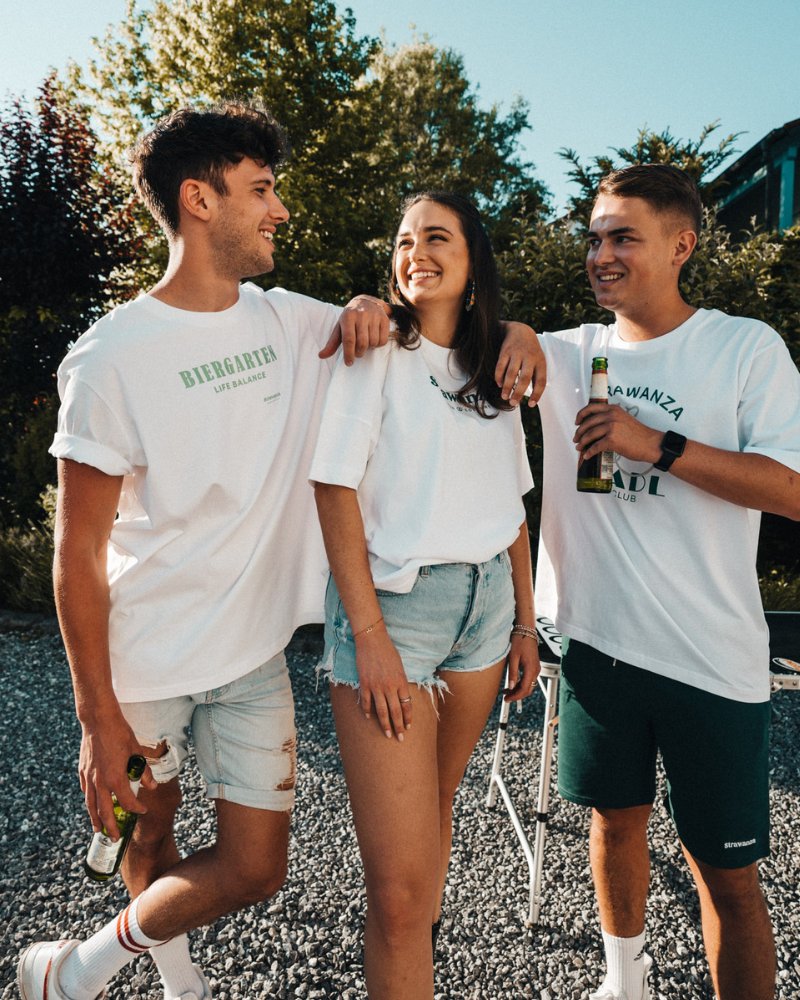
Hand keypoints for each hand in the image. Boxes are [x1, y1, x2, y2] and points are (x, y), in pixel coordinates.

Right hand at [79, 719, 155, 836]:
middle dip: (110, 827)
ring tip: (98, 830)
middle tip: (114, 838)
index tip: (143, 810)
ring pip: (91, 804)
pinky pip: (85, 790)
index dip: (137, 808)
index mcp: (116, 778)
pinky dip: (88, 800)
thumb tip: (152, 786)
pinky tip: (91, 804)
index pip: (127, 802)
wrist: (98, 720)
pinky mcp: (82, 771)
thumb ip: (144, 771)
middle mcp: (101, 782)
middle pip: (105, 811)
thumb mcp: (137, 751)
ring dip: (95, 819)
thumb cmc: (120, 734)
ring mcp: (89, 777)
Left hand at [318, 295, 390, 364]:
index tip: (349, 363)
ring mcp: (374, 316)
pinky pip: (383, 340)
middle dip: (359, 353)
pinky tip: (373, 339)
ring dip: (369, 348)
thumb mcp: (340, 327)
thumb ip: (332, 343)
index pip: (349, 339)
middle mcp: (361, 315)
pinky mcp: (384, 319)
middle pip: (362, 343)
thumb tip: (321, 356)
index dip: (349, 353)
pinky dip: (378, 344)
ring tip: (365, 343)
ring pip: (373, 342)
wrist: (366, 301)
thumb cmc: (350, 318)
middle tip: (357, 353)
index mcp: (348, 316)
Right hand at [355, 629, 412, 740]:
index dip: (408, 718)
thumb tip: (401, 696)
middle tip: (400, 738)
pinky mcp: (364, 683)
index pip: (407, 705)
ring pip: (381, 711)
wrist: (372, 640)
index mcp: (401, 682)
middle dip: (399, 727)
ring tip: (388, 734)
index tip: (409, 727)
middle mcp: (390, 686)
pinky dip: (367, 711)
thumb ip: (401, 683)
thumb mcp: (400, 667)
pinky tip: (369, 718)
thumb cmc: (388, 651)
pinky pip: (366, 702)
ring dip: (385, 724)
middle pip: (395, 712)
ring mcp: (376, 686)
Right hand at [495, 322, 545, 407]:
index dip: (537, 394)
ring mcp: (517, 354)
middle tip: (513, 403)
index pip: (541, 381)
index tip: (530, 405)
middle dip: (518, 393)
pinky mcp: (505, 351)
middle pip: (525, 379)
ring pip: (511, 374)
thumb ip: (536, 378)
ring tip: (504, 397)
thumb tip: (532, 400)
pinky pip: (501, 367)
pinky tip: (499, 384)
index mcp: (540, 362)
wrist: (521, 331)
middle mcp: (529, 358)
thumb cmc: (531, 352)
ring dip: (507, 387)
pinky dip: (499, 377)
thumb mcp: (539, 362)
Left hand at [504, 633, 540, 702]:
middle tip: (506, 697)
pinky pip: (529, 679)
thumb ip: (512, 673)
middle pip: (528, 689)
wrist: (526, 630)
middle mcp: (536, 670)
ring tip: (506, 691)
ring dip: (518, 689)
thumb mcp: (513, 657)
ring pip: (528, 685)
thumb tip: (510, 686)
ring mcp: (536, 668)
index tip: (507, 699)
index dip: (515, 696)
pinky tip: (512, 683)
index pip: (524, 689)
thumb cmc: (519, 640)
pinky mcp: (534, 666)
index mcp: (531, 669)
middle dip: (517, 695)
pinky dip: (521, 683)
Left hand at [574, 402, 662, 463]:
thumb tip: (596, 426)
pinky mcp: (612, 440)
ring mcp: (611, 427)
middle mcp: (611, 416)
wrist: (651, 443)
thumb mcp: (624, 418)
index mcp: (613, 409)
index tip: (576, 422)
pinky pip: (595, 446)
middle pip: (588, 423)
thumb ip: (611, 418)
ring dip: (582, 442)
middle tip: (576, 438)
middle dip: (579, 432)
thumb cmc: (639, 434)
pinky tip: (587, 455)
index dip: (580, 415)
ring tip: (579, 448)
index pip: (591, 408)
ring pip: (590, 435)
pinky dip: (589, 452)